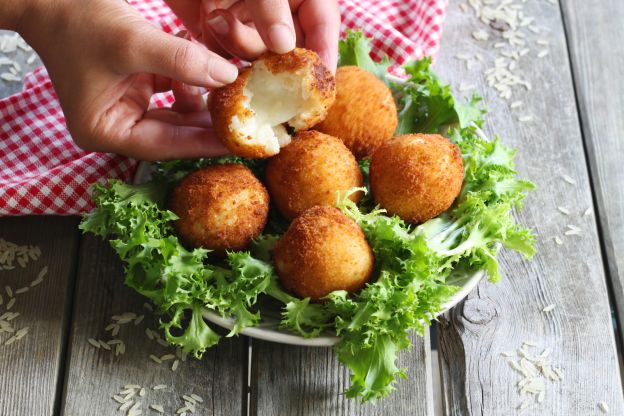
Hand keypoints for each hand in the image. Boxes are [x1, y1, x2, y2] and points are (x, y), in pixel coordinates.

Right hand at [15, 0, 238, 159]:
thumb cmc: (77, 20)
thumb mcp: (131, 42)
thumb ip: (181, 62)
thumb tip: (228, 77)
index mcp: (106, 131)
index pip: (166, 146)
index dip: (205, 144)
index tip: (241, 142)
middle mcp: (117, 125)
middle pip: (175, 133)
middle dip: (209, 122)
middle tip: (248, 119)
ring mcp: (127, 106)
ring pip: (178, 112)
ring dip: (203, 96)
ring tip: (230, 86)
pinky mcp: (136, 87)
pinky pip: (173, 90)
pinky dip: (191, 79)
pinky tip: (207, 65)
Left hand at [165, 0, 340, 71]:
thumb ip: (270, 6)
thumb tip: (284, 46)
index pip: (323, 22)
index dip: (325, 49)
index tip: (319, 79)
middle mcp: (277, 9)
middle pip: (293, 46)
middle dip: (274, 53)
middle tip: (261, 59)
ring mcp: (250, 20)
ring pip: (260, 53)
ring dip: (240, 43)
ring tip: (216, 19)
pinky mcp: (222, 31)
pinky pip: (231, 54)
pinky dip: (220, 46)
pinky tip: (208, 22)